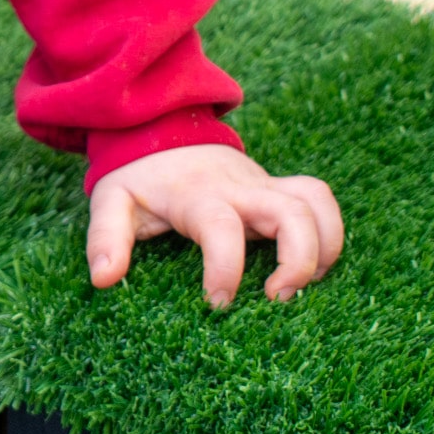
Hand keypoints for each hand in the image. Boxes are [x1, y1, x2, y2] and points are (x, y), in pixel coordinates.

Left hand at [86, 144, 343, 307]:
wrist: (164, 128)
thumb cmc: (140, 176)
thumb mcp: (111, 201)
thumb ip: (105, 238)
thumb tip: (104, 279)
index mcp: (197, 195)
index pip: (220, 228)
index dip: (225, 268)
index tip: (218, 304)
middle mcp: (240, 188)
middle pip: (290, 212)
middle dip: (297, 258)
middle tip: (277, 299)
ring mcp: (265, 185)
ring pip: (316, 202)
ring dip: (325, 245)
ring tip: (304, 287)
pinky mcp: (279, 188)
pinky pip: (319, 200)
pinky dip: (329, 232)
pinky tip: (314, 268)